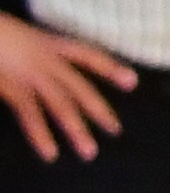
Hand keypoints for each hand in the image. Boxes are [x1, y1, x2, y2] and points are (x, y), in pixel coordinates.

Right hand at [0, 11, 134, 161]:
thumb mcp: (18, 39)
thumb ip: (31, 57)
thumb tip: (39, 74)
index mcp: (48, 43)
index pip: (88, 55)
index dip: (110, 67)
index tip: (133, 82)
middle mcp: (46, 58)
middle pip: (79, 87)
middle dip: (98, 109)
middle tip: (115, 130)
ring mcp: (32, 73)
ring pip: (62, 104)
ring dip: (76, 130)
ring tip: (89, 153)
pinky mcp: (14, 86)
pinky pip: (31, 114)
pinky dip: (41, 135)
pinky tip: (50, 153)